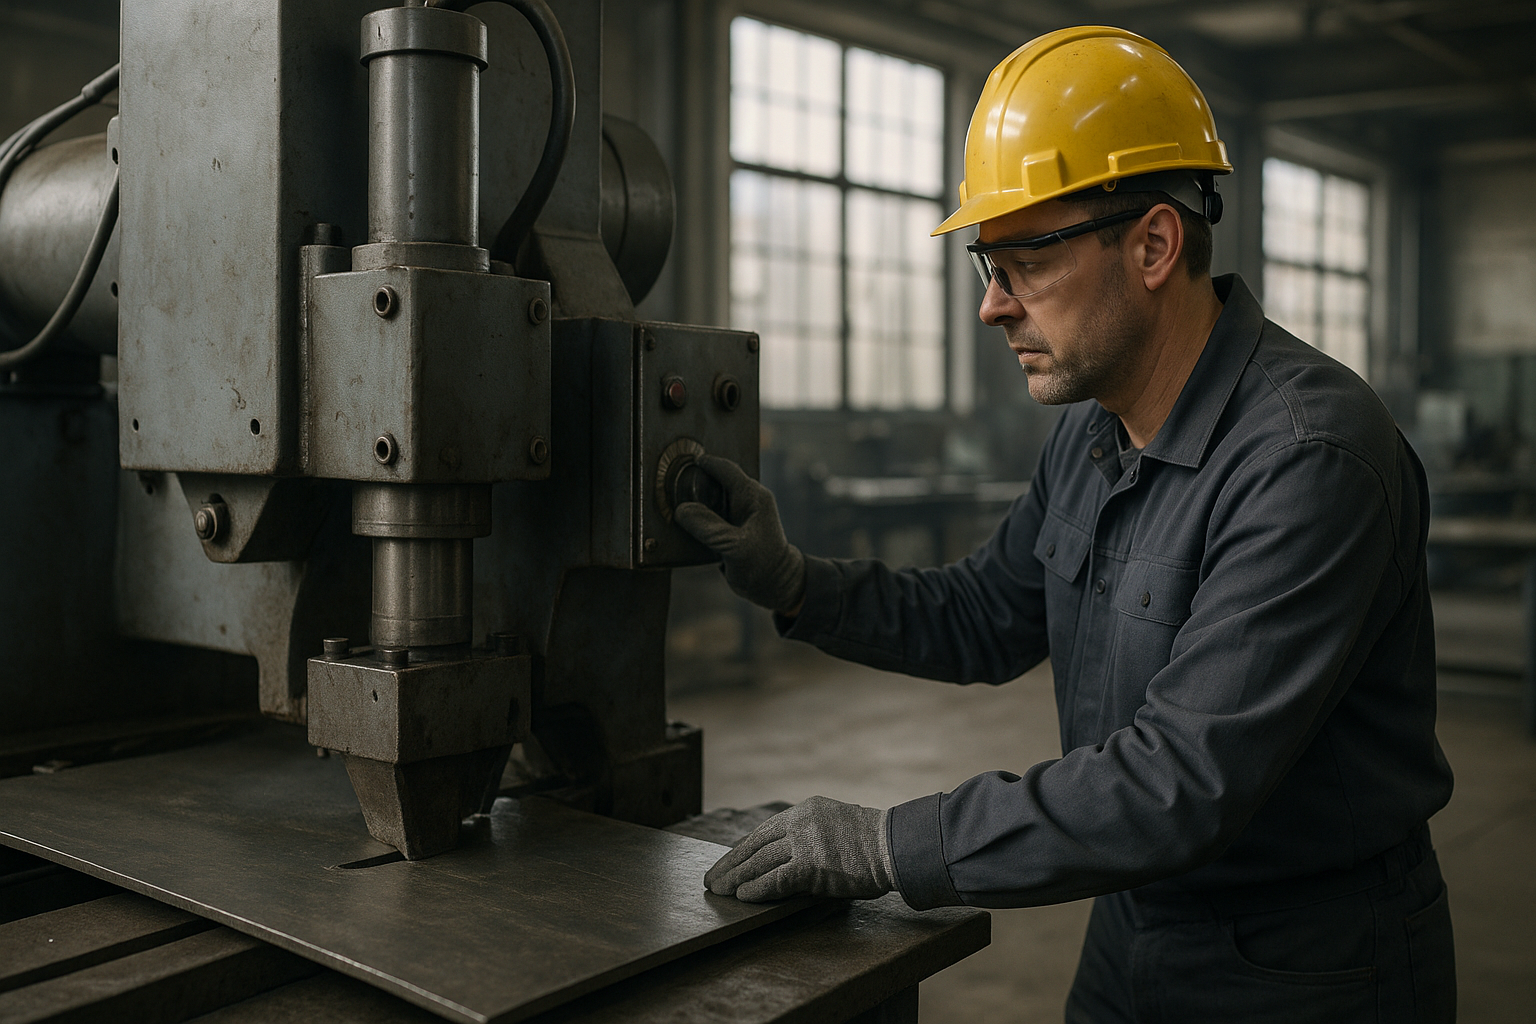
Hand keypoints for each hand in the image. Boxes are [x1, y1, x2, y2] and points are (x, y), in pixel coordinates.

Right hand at [673, 455, 806, 614]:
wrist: (775, 586)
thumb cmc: (762, 565)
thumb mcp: (733, 546)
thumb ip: (708, 526)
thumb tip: (682, 510)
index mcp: (753, 496)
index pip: (725, 469)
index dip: (704, 464)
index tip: (683, 463)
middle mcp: (747, 500)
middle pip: (716, 480)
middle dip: (695, 481)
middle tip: (672, 484)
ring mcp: (740, 513)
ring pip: (712, 497)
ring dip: (695, 500)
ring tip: (674, 502)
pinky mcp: (732, 527)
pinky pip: (711, 514)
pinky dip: (698, 516)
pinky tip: (685, 523)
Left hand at [704, 795, 895, 901]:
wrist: (896, 846)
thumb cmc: (873, 843)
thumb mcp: (836, 827)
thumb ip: (811, 836)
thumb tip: (787, 859)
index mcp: (805, 810)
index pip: (764, 831)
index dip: (743, 849)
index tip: (729, 861)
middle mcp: (801, 821)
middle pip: (756, 845)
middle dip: (732, 863)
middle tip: (713, 879)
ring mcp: (806, 841)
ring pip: (761, 861)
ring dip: (737, 878)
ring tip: (720, 891)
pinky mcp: (812, 864)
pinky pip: (777, 879)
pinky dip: (758, 889)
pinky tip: (744, 896)